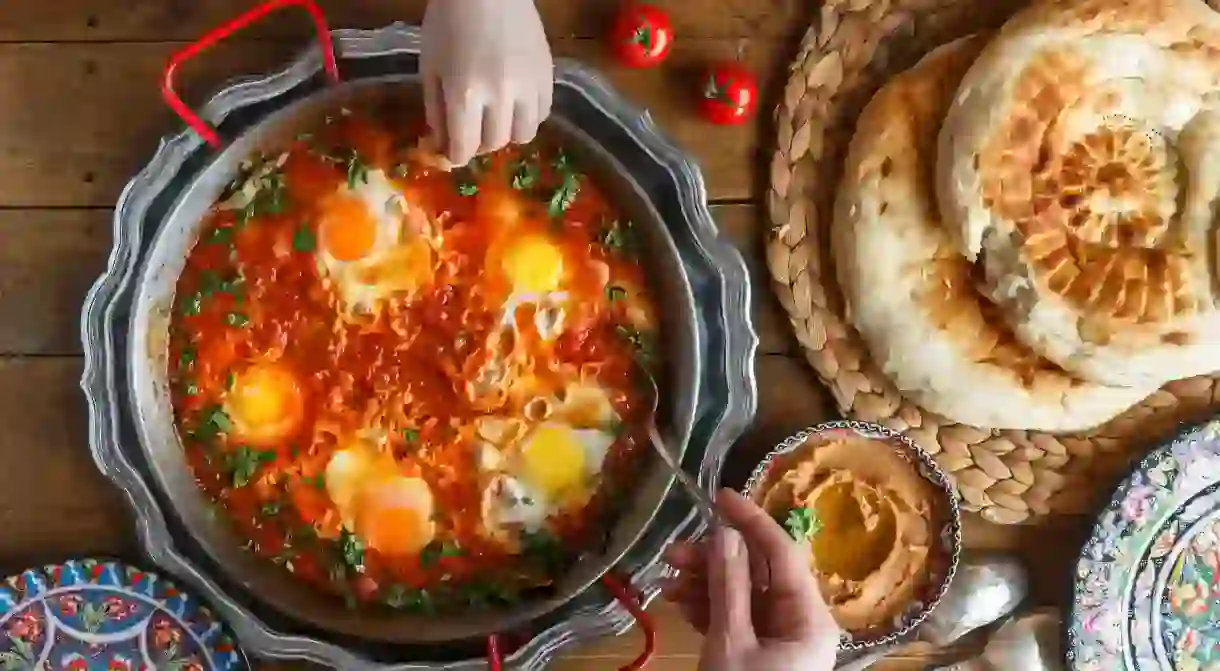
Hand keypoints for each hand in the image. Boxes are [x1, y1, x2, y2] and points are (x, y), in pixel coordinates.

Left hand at [420, 0, 553, 165]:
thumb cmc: (448, 23)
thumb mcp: (430, 67)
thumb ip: (435, 110)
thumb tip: (442, 144)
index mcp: (464, 93)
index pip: (463, 147)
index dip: (456, 156)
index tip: (453, 152)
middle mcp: (500, 95)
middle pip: (493, 143)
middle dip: (479, 142)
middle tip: (472, 129)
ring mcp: (528, 86)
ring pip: (523, 134)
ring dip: (507, 132)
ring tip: (498, 117)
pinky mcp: (547, 76)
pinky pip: (542, 113)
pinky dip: (528, 115)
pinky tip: (516, 102)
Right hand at [664, 489, 840, 670]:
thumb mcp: (730, 642)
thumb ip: (728, 587)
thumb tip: (725, 533)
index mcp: (810, 619)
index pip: (783, 553)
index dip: (751, 520)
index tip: (720, 495)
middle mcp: (801, 624)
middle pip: (758, 573)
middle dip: (713, 560)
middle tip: (673, 553)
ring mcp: (780, 640)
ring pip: (742, 595)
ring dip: (704, 584)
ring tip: (668, 584)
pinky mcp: (759, 655)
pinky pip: (736, 619)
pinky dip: (708, 609)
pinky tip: (680, 604)